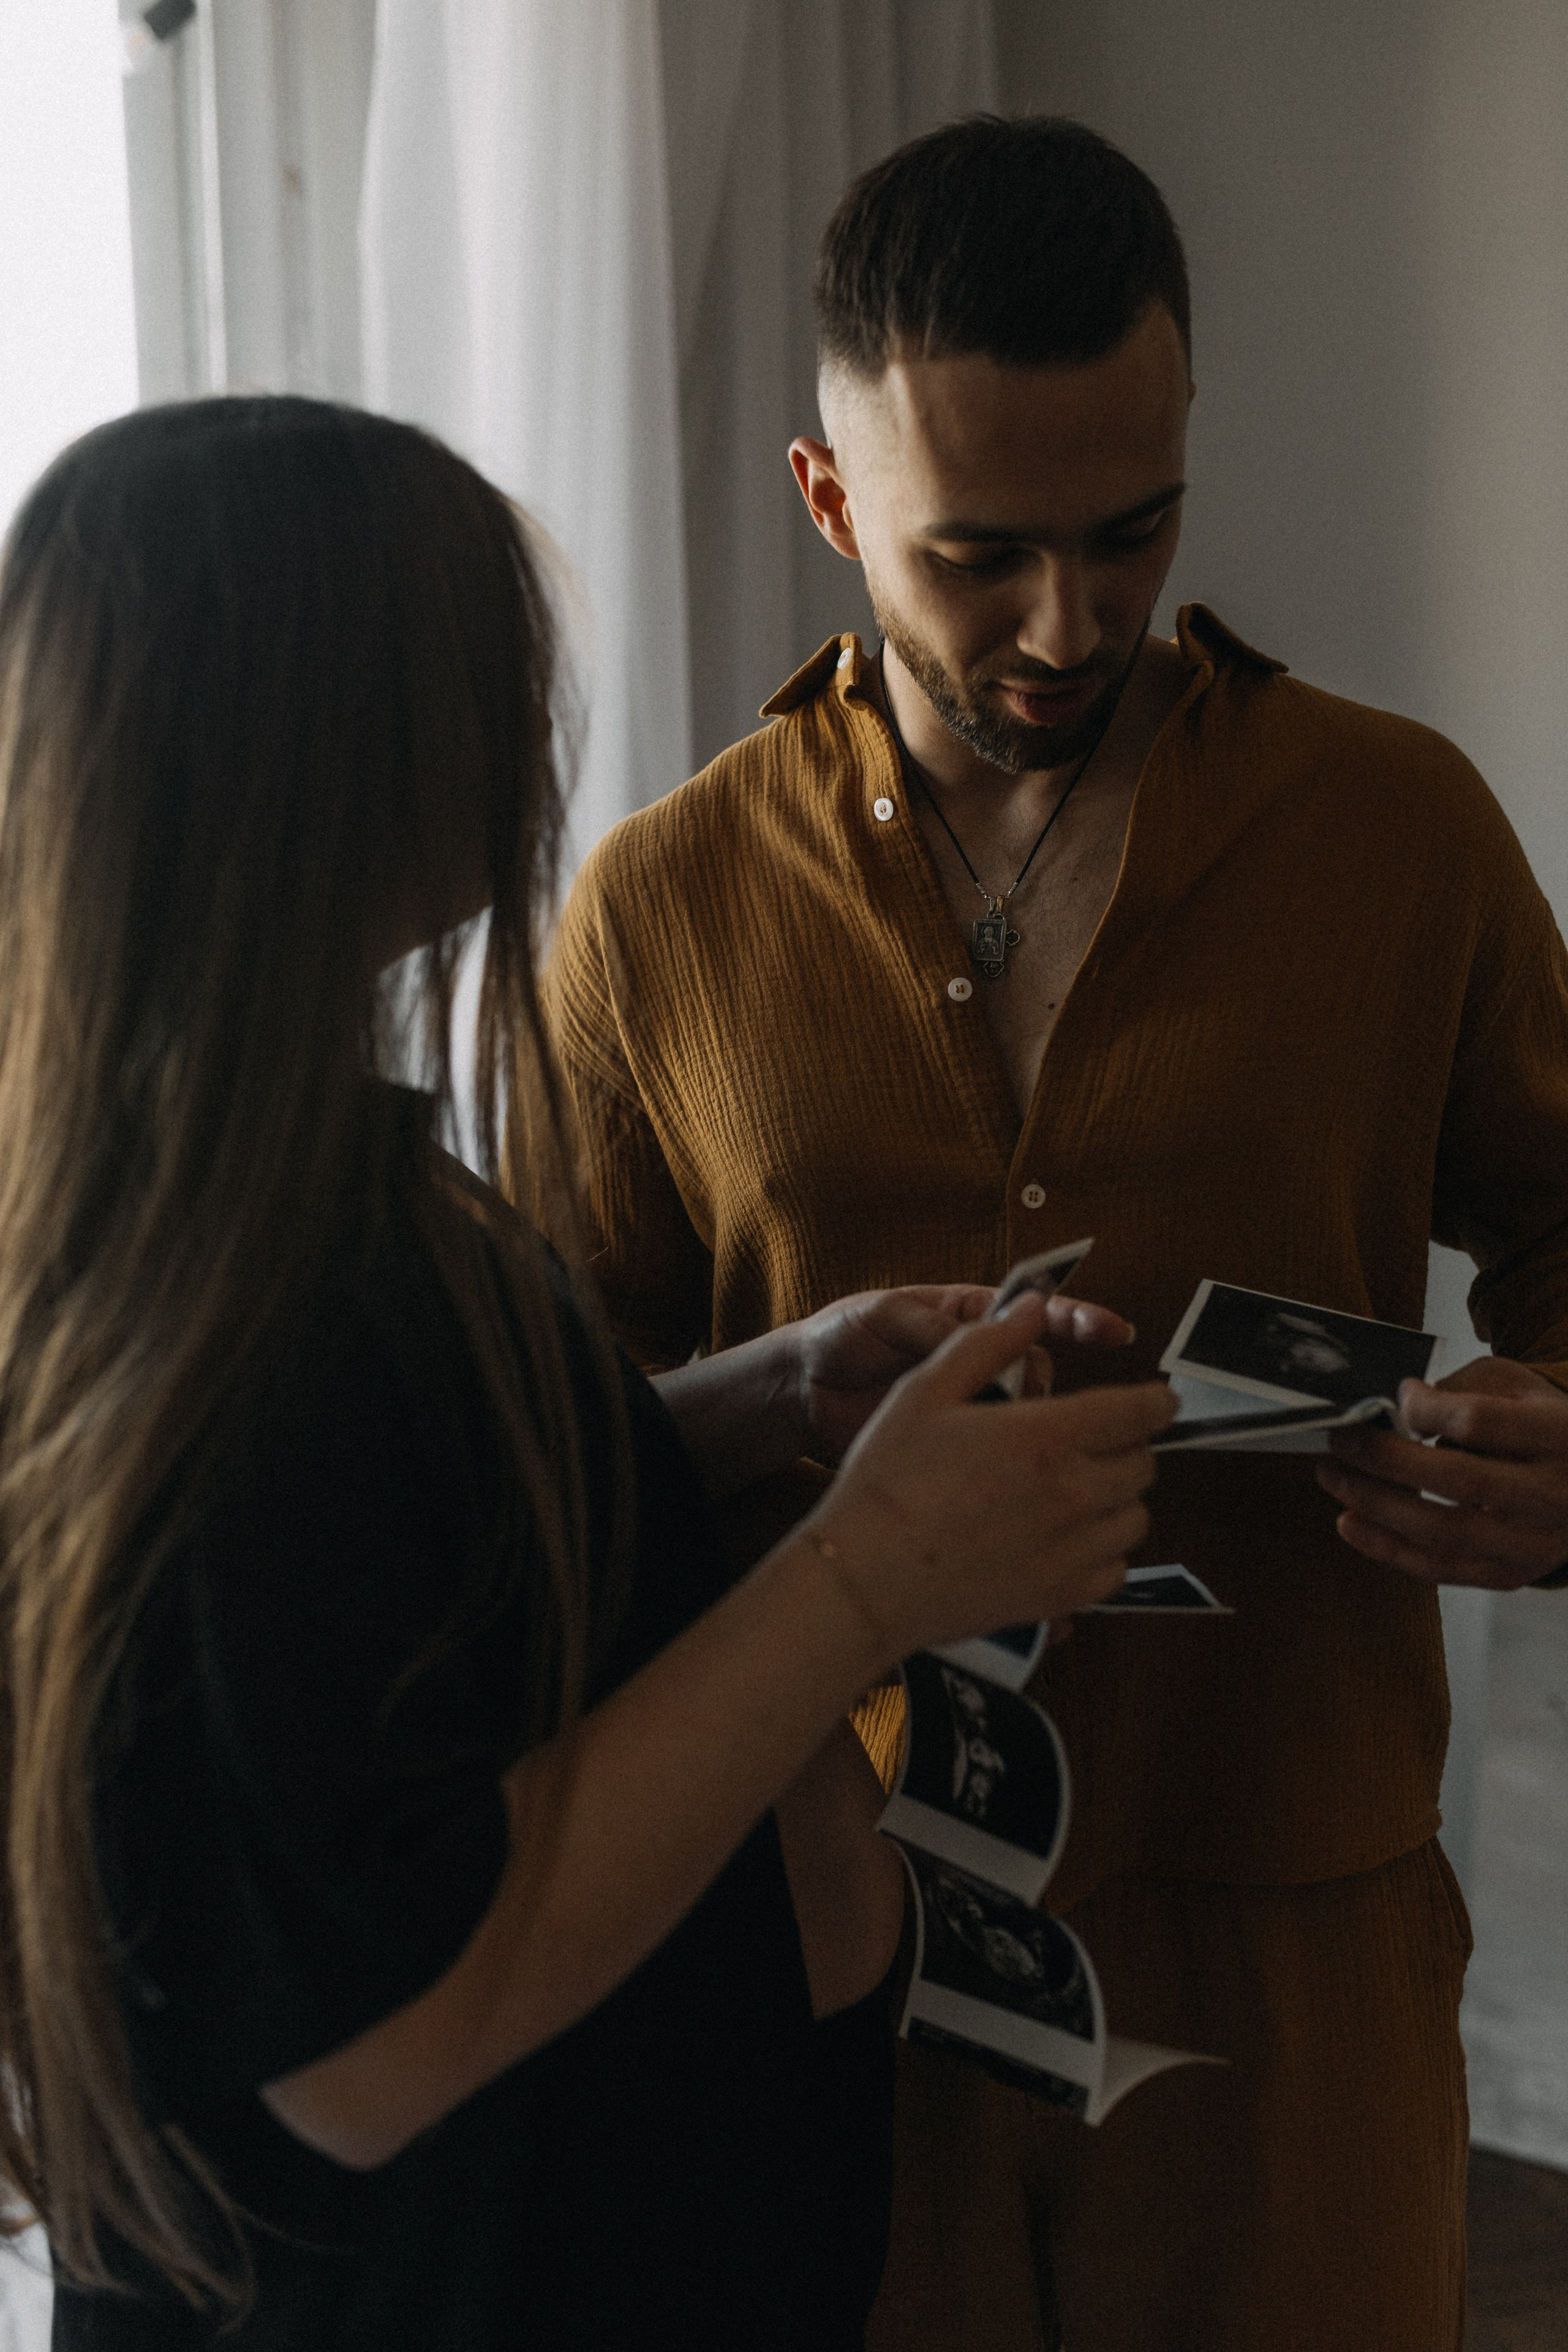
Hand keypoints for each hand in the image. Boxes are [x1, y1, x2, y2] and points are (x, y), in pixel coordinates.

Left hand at [793, 1282, 1135, 1462]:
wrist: (801, 1391)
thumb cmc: (843, 1336)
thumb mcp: (886, 1315)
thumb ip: (940, 1322)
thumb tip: (999, 1328)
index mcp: (973, 1319)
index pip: (1040, 1315)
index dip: (1082, 1320)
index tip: (1117, 1330)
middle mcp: (984, 1364)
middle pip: (1042, 1374)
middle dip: (1040, 1384)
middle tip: (1012, 1395)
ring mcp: (974, 1410)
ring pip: (1027, 1421)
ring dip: (1021, 1428)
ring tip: (990, 1435)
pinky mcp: (960, 1450)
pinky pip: (998, 1459)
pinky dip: (1009, 1464)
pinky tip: (1007, 1473)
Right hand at [802, 1294, 1175, 1660]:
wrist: (864, 1581)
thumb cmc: (887, 1482)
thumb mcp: (924, 1392)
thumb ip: (986, 1344)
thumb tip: (1034, 1307)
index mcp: (1045, 1437)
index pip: (1138, 1412)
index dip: (1157, 1402)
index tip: (1158, 1401)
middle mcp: (1071, 1495)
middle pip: (1144, 1465)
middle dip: (1130, 1446)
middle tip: (1099, 1442)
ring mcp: (1070, 1552)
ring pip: (1136, 1518)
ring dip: (1119, 1498)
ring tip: (1080, 1489)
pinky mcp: (1061, 1598)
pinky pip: (1116, 1570)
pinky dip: (1105, 1551)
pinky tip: (1068, 1539)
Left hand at [1315, 1356, 1567, 1587]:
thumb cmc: (1541, 1424)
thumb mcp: (1518, 1386)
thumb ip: (1466, 1387)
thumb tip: (1401, 1405)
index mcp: (1559, 1435)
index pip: (1482, 1424)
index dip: (1428, 1410)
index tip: (1397, 1397)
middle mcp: (1553, 1494)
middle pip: (1460, 1480)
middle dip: (1388, 1459)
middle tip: (1340, 1439)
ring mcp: (1534, 1542)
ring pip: (1446, 1533)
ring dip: (1377, 1506)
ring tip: (1332, 1477)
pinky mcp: (1511, 1573)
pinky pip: (1442, 1569)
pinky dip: (1388, 1548)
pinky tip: (1349, 1522)